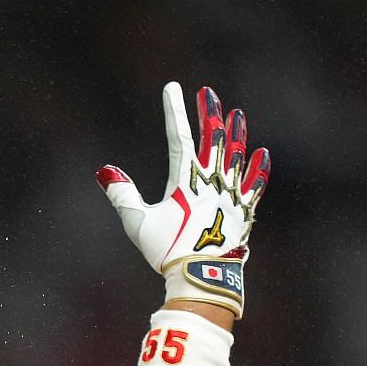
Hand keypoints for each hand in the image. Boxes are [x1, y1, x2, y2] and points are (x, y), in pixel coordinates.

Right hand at [98, 82, 269, 314]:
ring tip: (237, 114)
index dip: (175, 110)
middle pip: (213, 139)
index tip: (172, 87)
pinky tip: (261, 153)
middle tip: (208, 93)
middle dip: (209, 113)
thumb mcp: (138, 224)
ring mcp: (231, 194)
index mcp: (186, 181)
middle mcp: (211, 181)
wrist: (202, 278)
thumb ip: (123, 195)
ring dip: (236, 133)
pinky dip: (257, 168)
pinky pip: (254, 184)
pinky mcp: (244, 211)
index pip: (180, 136)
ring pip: (236, 155)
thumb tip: (105, 171)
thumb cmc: (168, 252)